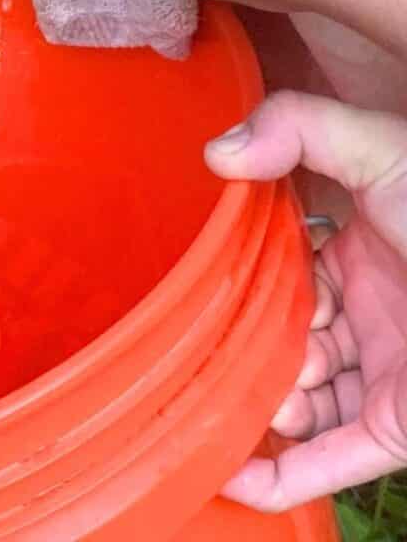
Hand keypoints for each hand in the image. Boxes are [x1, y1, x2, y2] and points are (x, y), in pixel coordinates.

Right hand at [204, 91, 406, 511]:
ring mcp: (383, 377)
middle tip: (237, 344)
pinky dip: (282, 474)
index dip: (249, 283)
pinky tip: (230, 475)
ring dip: (265, 405)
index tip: (221, 283)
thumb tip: (216, 154)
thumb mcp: (382, 152)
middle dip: (253, 347)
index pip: (283, 277)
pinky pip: (333, 461)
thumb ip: (300, 129)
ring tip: (252, 394)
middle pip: (286, 340)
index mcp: (358, 260)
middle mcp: (367, 320)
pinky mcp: (399, 430)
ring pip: (303, 402)